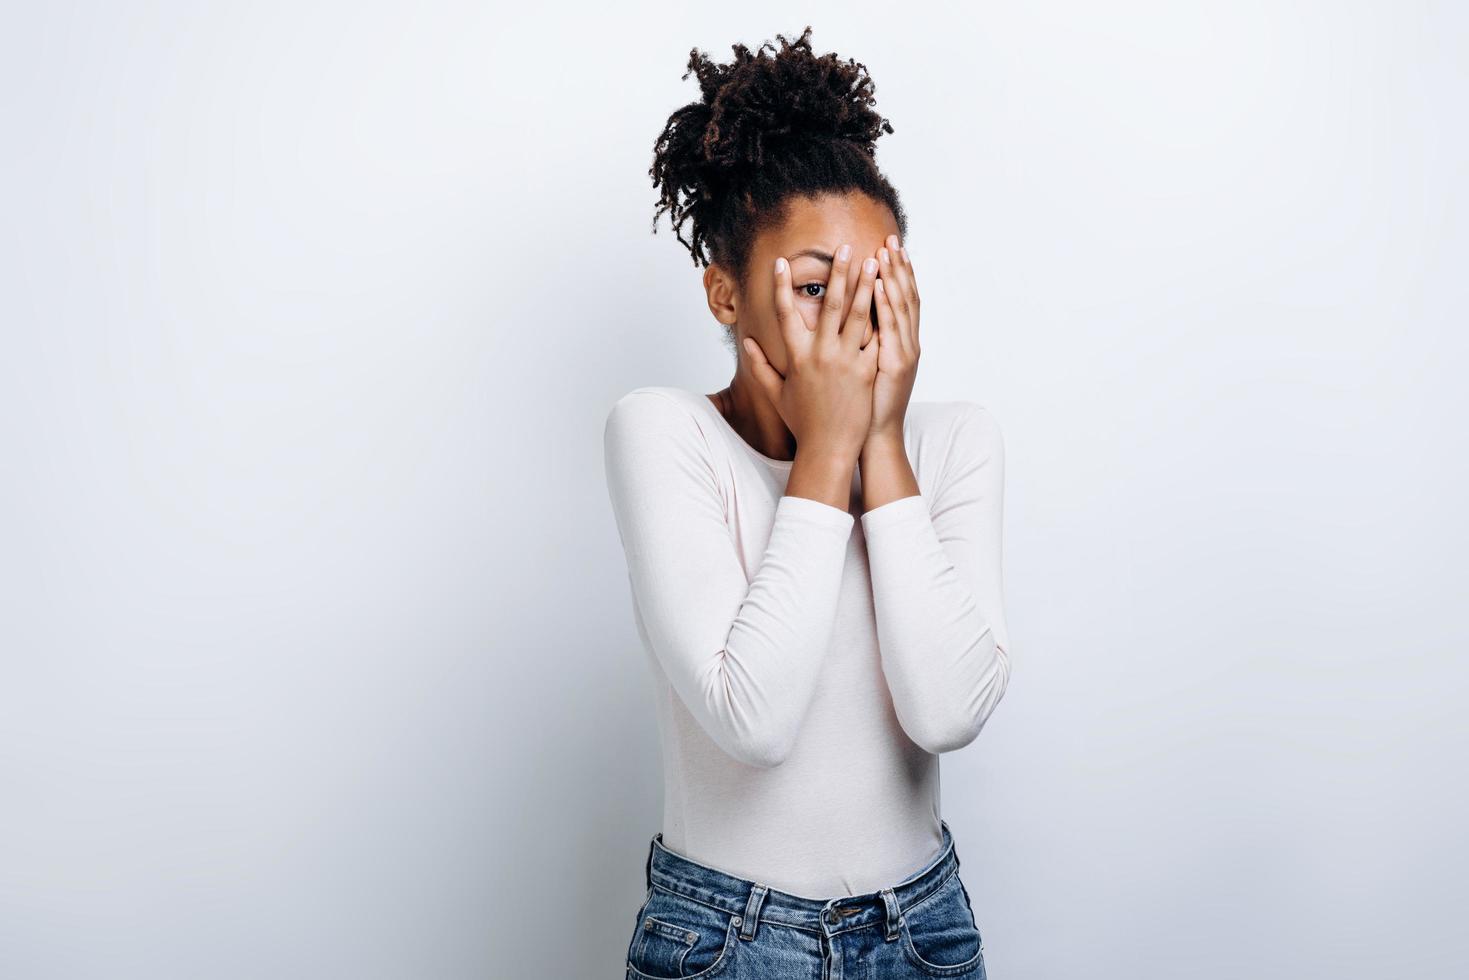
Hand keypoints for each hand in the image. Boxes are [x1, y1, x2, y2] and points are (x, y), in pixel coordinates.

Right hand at [744, 243, 880, 460]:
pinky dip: (883, 315)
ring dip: (865, 285)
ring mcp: (845, 361)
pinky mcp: (866, 370)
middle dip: (837, 273)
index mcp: (797, 356)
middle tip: (844, 248)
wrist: (829, 449)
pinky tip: (890, 296)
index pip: (785, 314)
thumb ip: (761, 366)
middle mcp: (820, 354)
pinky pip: (876, 337)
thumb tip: (747, 342)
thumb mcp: (778, 393)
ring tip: (873, 261)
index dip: (781, 287)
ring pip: (857, 314)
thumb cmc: (803, 422)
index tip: (780, 262)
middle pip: (828, 304)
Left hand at [868, 234, 919, 444]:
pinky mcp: (895, 364)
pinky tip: (881, 285)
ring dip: (894, 277)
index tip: (889, 248)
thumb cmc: (864, 406)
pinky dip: (888, 305)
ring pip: (902, 307)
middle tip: (892, 238)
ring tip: (887, 252)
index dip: (898, 273)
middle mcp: (906, 343)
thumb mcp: (866, 368)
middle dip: (899, 266)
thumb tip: (850, 322)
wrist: (875, 435)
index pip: (901, 299)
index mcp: (899, 342)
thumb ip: (863, 342)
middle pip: (906, 296)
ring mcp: (903, 353)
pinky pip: (891, 329)